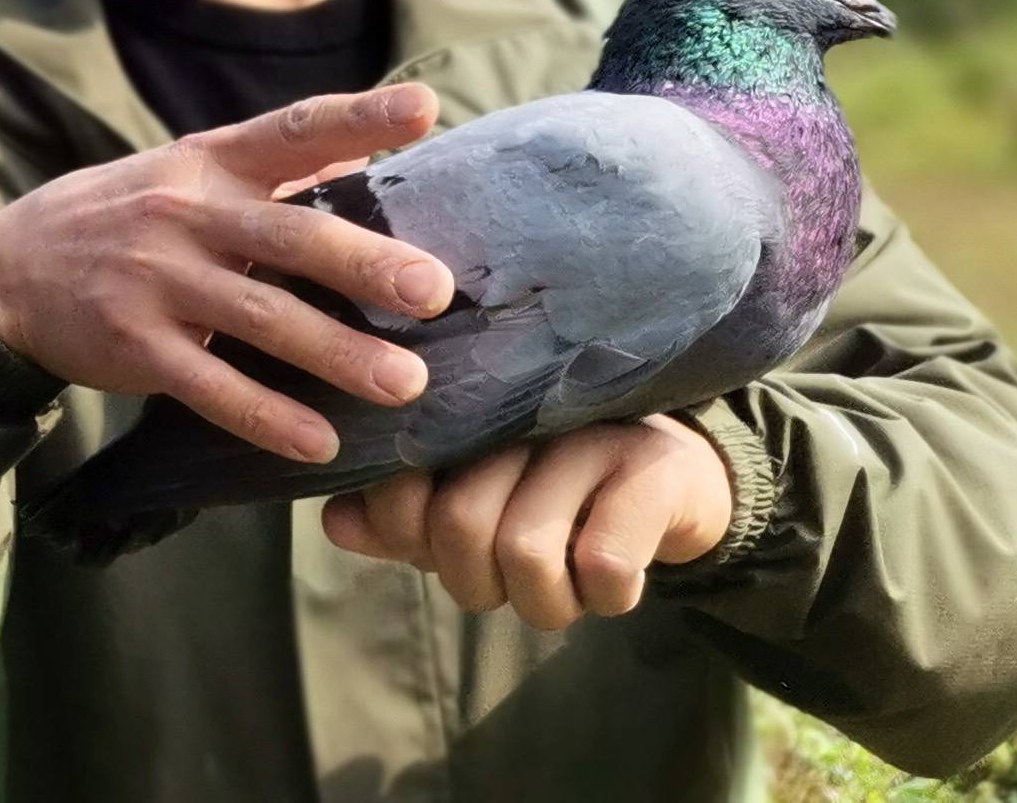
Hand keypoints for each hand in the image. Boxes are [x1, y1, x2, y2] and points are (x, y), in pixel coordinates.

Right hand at [0, 85, 454, 462]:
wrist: (4, 272)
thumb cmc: (117, 218)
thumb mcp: (182, 175)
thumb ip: (268, 172)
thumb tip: (363, 158)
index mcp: (207, 164)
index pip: (290, 129)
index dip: (358, 117)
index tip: (424, 110)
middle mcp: (185, 215)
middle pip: (289, 236)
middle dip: (366, 263)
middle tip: (434, 290)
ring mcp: (158, 283)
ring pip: (263, 320)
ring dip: (339, 354)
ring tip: (407, 383)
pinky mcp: (137, 347)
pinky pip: (213, 388)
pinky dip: (268, 416)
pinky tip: (319, 442)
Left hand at [321, 415, 735, 628]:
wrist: (680, 478)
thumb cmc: (557, 495)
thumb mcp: (474, 508)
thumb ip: (404, 518)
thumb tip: (336, 523)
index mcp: (466, 420)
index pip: (398, 495)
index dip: (414, 540)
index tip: (451, 547)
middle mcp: (522, 417)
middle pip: (461, 529)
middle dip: (481, 584)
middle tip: (516, 579)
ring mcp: (590, 440)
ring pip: (527, 552)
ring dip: (547, 600)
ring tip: (567, 585)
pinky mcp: (653, 471)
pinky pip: (603, 565)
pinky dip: (607, 596)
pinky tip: (614, 580)